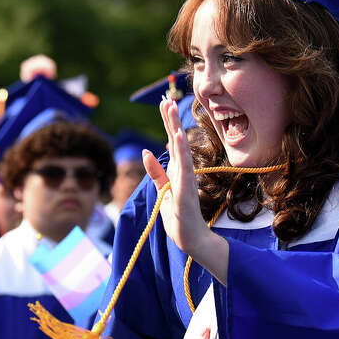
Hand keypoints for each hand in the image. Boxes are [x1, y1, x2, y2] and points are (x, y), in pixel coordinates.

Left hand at [144, 97, 228, 283]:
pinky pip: (184, 168)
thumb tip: (146, 152)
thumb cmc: (179, 218)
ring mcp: (186, 180)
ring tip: (171, 110)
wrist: (191, 239)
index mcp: (177, 171)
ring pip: (181, 150)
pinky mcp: (186, 191)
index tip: (165, 103)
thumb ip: (156, 172)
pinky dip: (181, 152)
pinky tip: (178, 137)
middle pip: (176, 141)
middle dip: (171, 120)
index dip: (168, 123)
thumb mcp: (162, 191)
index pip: (171, 142)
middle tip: (166, 99)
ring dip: (176, 130)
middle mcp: (184, 172)